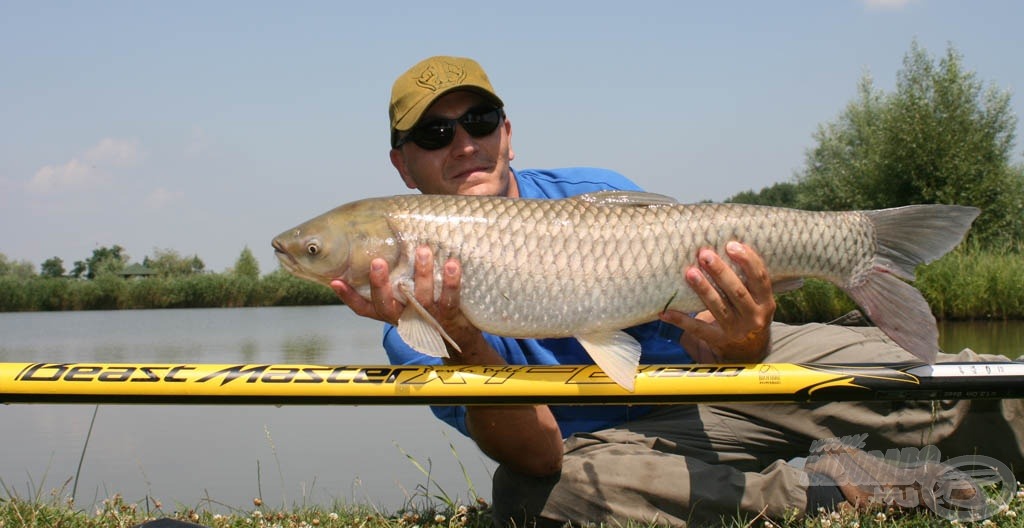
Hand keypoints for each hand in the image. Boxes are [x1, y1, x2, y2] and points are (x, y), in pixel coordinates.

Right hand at [329, 245, 486, 356]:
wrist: (456, 333)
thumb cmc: (424, 305)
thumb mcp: (405, 294)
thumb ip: (394, 274)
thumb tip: (382, 235)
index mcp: (388, 311)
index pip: (362, 308)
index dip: (348, 297)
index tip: (335, 281)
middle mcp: (403, 316)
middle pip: (387, 304)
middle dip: (380, 284)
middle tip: (377, 261)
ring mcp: (426, 318)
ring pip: (421, 298)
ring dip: (422, 273)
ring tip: (423, 250)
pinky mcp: (448, 316)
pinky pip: (449, 300)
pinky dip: (451, 282)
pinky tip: (451, 264)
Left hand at [660, 241, 774, 362]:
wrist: (749, 350)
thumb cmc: (747, 311)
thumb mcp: (756, 298)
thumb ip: (744, 278)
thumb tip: (719, 245)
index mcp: (766, 302)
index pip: (760, 279)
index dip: (748, 261)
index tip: (731, 245)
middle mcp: (754, 317)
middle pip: (737, 292)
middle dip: (720, 272)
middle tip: (704, 254)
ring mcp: (736, 330)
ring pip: (718, 307)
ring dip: (703, 289)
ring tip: (690, 272)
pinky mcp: (718, 340)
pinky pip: (697, 329)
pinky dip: (680, 320)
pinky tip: (665, 311)